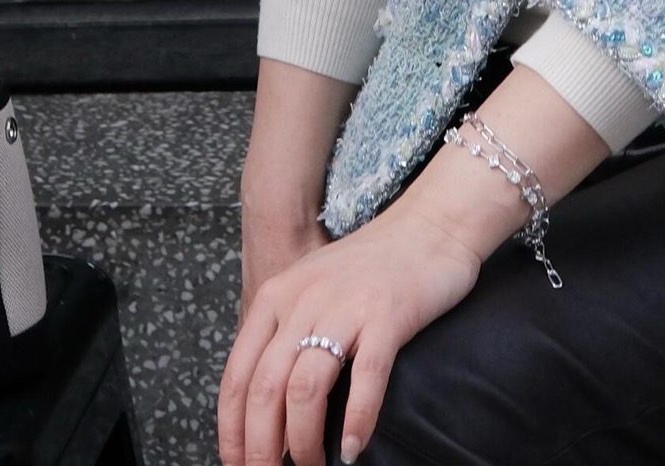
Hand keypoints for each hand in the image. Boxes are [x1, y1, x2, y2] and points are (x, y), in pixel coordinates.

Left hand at [217, 197, 481, 465]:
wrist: (432, 223)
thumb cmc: (373, 264)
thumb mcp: (313, 287)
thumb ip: (287, 332)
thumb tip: (266, 406)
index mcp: (278, 295)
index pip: (237, 376)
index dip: (232, 431)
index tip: (237, 463)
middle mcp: (304, 300)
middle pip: (264, 390)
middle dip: (260, 448)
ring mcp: (346, 307)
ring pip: (304, 390)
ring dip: (303, 443)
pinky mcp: (388, 315)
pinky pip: (365, 378)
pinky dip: (356, 420)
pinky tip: (353, 447)